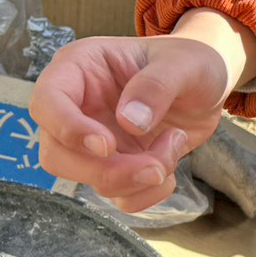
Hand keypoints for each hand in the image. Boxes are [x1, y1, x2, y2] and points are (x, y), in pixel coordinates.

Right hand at [30, 8, 255, 211]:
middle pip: (57, 155)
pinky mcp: (116, 165)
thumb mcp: (183, 63)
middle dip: (106, 171)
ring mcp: (94, 141)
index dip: (68, 129)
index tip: (107, 145)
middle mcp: (78, 108)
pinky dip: (147, 193)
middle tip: (155, 166)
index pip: (47, 102)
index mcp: (79, 69)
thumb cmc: (190, 61)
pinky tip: (171, 164)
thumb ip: (156, 86)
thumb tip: (129, 122)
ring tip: (175, 143)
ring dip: (137, 179)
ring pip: (89, 180)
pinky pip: (118, 195)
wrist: (208, 83)